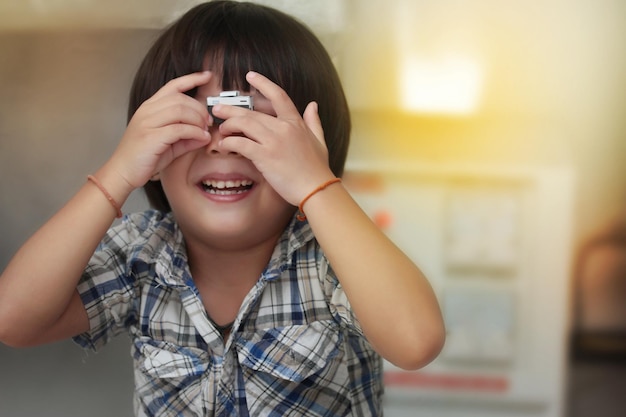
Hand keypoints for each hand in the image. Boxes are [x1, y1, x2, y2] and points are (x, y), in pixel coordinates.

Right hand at [108, 71, 212, 189]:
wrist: (122, 173)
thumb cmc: (144, 159)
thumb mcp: (170, 145)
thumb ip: (187, 137)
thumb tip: (206, 134)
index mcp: (150, 107)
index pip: (173, 86)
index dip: (192, 79)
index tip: (207, 76)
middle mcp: (147, 111)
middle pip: (181, 99)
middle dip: (200, 109)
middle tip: (208, 123)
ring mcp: (147, 122)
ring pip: (180, 110)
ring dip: (198, 120)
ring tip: (205, 131)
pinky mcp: (150, 136)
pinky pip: (179, 128)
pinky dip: (194, 132)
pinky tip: (201, 138)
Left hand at [214, 71, 335, 205]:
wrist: (316, 189)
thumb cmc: (318, 169)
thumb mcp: (320, 141)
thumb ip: (314, 121)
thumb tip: (313, 104)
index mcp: (296, 123)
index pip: (278, 96)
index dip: (263, 83)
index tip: (250, 76)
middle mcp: (283, 128)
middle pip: (251, 112)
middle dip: (231, 110)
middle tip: (218, 109)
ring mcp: (273, 142)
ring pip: (243, 124)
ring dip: (228, 125)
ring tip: (220, 128)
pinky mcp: (265, 156)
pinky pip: (241, 143)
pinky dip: (229, 142)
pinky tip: (224, 144)